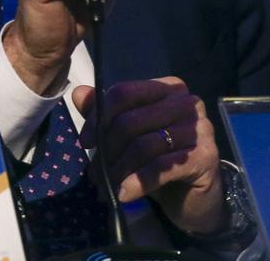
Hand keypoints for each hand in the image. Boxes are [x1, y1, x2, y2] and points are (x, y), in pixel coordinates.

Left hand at [73, 77, 226, 233]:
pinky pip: (160, 167)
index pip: (123, 94)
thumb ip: (103, 113)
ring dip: (118, 169)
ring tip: (106, 185)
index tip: (85, 141)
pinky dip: (136, 182)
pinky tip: (123, 194)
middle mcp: (187, 102)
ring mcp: (200, 128)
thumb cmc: (157, 158)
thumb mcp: (127, 135)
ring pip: (143, 145)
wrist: (192, 195)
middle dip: (107, 150)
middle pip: (130, 121)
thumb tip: (78, 94)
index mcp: (166, 88)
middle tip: (95, 173)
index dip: (98, 117)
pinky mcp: (206, 156)